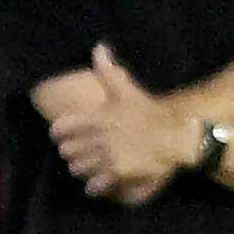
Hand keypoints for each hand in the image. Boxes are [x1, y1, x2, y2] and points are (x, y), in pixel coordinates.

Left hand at [48, 47, 195, 202]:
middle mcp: (98, 138)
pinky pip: (94, 186)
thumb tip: (98, 47)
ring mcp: (106, 158)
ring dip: (81, 169)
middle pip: (67, 151)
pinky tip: (98, 183)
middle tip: (78, 152)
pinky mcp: (117, 174)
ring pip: (77, 169)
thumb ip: (108, 70)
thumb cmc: (149, 111)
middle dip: (71, 152)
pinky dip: (94, 187)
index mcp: (96, 117)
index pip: (61, 127)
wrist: (175, 135)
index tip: (62, 136)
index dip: (58, 133)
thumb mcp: (126, 89)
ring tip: (88, 167)